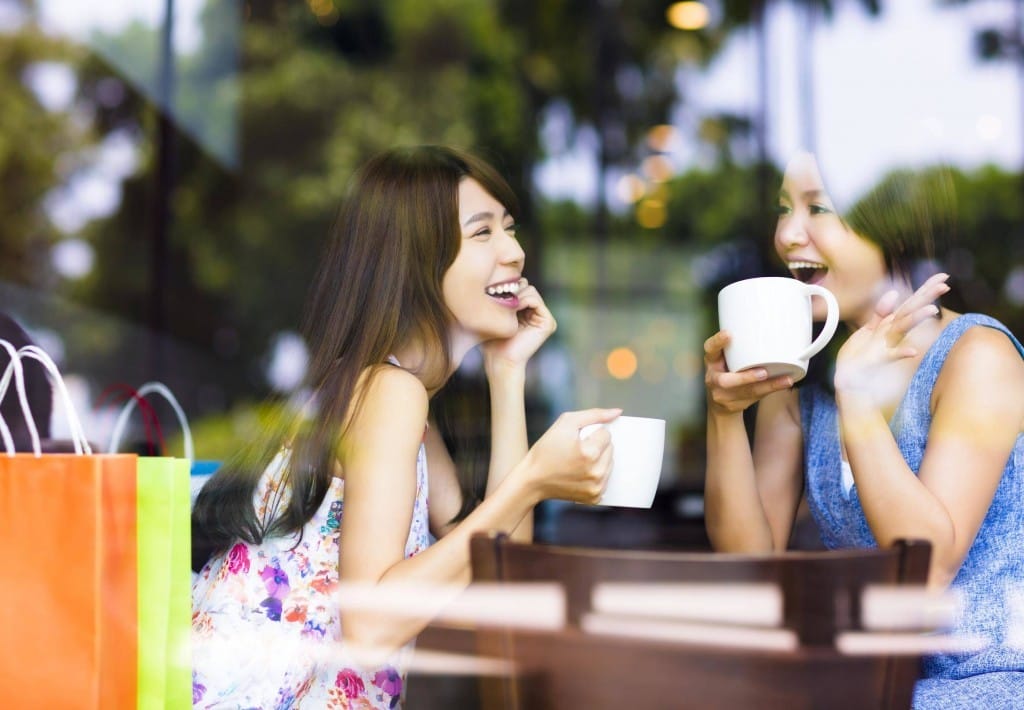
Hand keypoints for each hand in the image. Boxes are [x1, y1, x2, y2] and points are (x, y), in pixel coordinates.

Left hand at [481, 279, 555, 373]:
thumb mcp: (493, 314)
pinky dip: (522, 300)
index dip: (507, 287)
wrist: (500, 361)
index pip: (520, 286)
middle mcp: (538, 313)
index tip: (493, 295)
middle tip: (498, 300)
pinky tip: (512, 310)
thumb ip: (499, 296)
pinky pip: (535, 299)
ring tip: (505, 308)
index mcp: (527, 310)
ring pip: (531, 290)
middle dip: (511, 290)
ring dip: (515, 296)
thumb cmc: (491, 340)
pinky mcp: (548, 323)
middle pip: (526, 285)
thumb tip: (495, 275)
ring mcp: (544, 318)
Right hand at [521, 408, 620, 503]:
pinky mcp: (594, 497)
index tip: (577, 440)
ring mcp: (596, 487)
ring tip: (578, 462)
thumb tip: (617, 412)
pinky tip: (580, 474)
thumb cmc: (546, 449)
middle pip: (611, 449)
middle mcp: (596, 473)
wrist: (532, 479)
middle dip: (597, 446)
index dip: (591, 433)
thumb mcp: (565, 423)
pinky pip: (605, 479)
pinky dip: (595, 474)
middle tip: (576, 451)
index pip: (606, 434)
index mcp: (590, 453)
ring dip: (598, 460)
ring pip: (609, 464)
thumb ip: (594, 415)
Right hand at [704, 331, 792, 415]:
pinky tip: (784, 383)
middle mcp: (713, 379)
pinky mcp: (735, 405)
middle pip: (725, 381)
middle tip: (763, 373)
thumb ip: (735, 348)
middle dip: (745, 378)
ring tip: (783, 380)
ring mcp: (723, 395)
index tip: (729, 334)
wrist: (720, 405)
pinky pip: (755, 397)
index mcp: (711, 361)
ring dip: (766, 386)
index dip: (717, 342)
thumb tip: (764, 327)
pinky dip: (771, 389)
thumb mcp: (723, 359)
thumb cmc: (726, 373)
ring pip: (746, 392)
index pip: (710, 349)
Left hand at [834, 273, 950, 400]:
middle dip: (926, 298)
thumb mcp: (868, 329)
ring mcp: (887, 345)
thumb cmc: (859, 354)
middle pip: (910, 310)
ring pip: (903, 328)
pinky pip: (891, 356)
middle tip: (944, 285)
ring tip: (932, 310)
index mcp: (890, 324)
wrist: (847, 377)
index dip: (925, 289)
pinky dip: (902, 353)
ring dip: (916, 320)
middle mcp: (892, 333)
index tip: (943, 276)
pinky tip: (913, 351)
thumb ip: (881, 312)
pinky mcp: (879, 359)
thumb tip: (895, 293)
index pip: (910, 302)